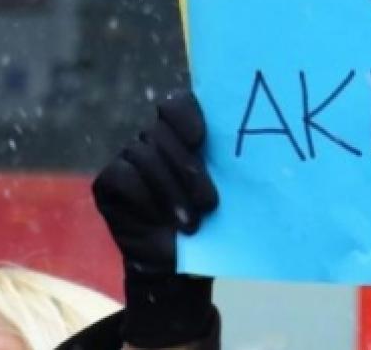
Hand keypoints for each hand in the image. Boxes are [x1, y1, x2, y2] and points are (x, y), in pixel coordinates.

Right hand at [92, 92, 219, 346]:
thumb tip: (261, 144)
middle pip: (160, 131)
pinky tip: (161, 220)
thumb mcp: (229, 192)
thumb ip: (232, 164)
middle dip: (187, 168)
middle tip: (210, 203)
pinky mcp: (108, 182)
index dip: (185, 114)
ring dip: (171, 190)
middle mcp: (154, 139)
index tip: (200, 138)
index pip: (178, 104)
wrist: (181, 267)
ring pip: (143, 154)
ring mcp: (129, 158)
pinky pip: (122, 176)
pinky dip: (145, 197)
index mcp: (185, 133)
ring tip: (192, 223)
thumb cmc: (213, 223)